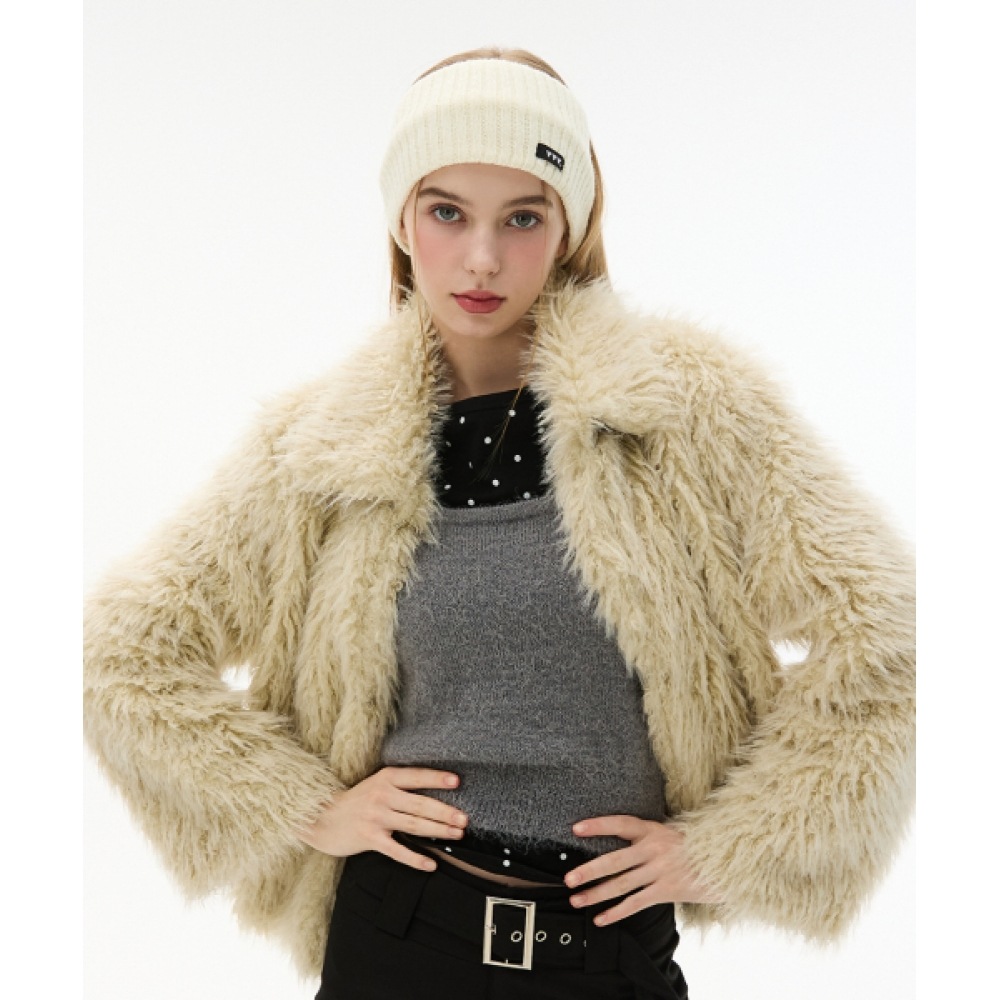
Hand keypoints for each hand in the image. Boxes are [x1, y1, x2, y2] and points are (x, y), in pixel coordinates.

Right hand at [296, 766, 467, 871]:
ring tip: (457, 834)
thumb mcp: (376, 785)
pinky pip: (397, 850)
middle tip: (465, 819)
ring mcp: (376, 817)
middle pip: (420, 804)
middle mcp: (382, 796)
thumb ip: (399, 787)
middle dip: (445, 812)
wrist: (322, 818)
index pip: (416, 777)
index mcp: (386, 778)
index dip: (437, 779)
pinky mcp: (370, 838)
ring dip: (438, 831)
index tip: (457, 782)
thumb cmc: (356, 801)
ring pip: (413, 825)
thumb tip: (432, 794)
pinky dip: (416, 858)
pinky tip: (431, 864)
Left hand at [563, 816, 721, 925]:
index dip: (598, 825)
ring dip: (596, 894)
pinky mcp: (667, 890)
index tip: (576, 829)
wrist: (723, 861)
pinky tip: (600, 919)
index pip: (620, 824)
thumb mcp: (667, 831)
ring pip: (622, 885)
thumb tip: (614, 837)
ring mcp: (660, 871)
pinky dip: (616, 913)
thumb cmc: (689, 845)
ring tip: (576, 900)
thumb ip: (644, 835)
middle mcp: (653, 849)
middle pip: (615, 861)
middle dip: (589, 871)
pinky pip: (636, 903)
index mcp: (652, 829)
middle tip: (568, 879)